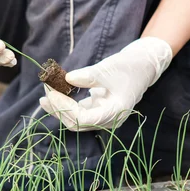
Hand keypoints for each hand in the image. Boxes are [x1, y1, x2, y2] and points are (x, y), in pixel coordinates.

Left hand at [39, 37, 171, 130]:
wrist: (143, 66)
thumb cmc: (129, 67)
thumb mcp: (108, 68)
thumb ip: (89, 76)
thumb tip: (67, 79)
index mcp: (115, 113)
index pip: (84, 120)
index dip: (65, 109)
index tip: (51, 94)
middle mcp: (109, 120)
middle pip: (77, 123)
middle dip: (59, 108)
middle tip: (46, 90)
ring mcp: (104, 117)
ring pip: (76, 120)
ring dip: (60, 108)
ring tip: (46, 92)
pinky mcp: (99, 110)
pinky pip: (79, 112)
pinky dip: (67, 104)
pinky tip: (55, 94)